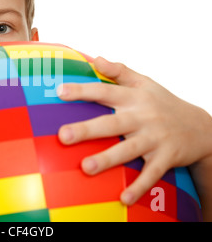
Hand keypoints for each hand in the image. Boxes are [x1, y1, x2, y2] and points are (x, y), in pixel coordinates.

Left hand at [57, 56, 211, 205]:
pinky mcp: (166, 158)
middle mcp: (143, 117)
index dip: (83, 91)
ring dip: (107, 159)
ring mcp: (154, 139)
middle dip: (87, 130)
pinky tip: (123, 198)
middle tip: (62, 136)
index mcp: (134, 98)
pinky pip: (151, 174)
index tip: (59, 91)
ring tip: (85, 168)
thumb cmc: (163, 103)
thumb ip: (119, 71)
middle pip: (112, 123)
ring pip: (128, 150)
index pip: (105, 91)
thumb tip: (95, 59)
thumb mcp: (145, 82)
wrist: (201, 127)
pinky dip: (139, 186)